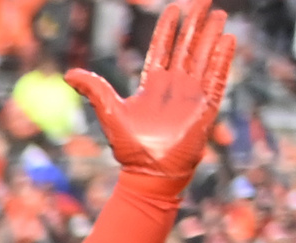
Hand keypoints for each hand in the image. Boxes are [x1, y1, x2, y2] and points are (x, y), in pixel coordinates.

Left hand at [77, 0, 236, 194]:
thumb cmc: (129, 147)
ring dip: (211, 37)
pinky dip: (222, 60)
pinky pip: (216, 78)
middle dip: (195, 25)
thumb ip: (94, 89)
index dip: (167, 29)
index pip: (162, 49)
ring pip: (204, 58)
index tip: (174, 8)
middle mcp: (174, 86)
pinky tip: (227, 40)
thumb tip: (68, 73)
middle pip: (187, 48)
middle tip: (204, 1)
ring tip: (220, 15)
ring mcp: (191, 94)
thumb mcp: (109, 112)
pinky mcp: (205, 105)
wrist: (149, 172)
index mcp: (152, 85)